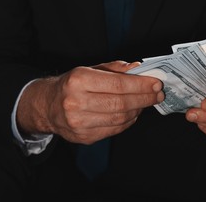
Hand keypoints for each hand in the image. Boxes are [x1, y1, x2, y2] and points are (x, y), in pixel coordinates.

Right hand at [17, 61, 163, 143]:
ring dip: (138, 110)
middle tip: (158, 95)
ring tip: (145, 102)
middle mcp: (76, 102)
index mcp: (78, 80)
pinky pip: (114, 130)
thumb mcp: (90, 69)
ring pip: (120, 119)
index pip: (118, 84)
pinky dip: (128, 121)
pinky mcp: (83, 137)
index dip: (141, 85)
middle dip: (145, 99)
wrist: (47, 106)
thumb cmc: (71, 85)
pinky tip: (133, 113)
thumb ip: (115, 69)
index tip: (156, 83)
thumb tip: (139, 69)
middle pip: (121, 104)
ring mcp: (79, 123)